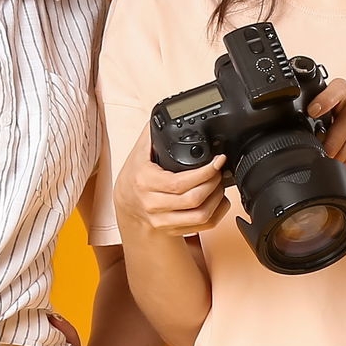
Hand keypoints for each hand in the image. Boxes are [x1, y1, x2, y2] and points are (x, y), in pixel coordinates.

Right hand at [116, 125, 232, 237]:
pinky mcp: (172, 230)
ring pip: (200, 215)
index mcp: (145, 182)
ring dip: (217, 199)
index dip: (204, 172)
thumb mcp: (138, 153)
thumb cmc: (134, 177)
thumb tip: (163, 115)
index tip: (217, 161)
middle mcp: (153, 204)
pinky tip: (219, 201)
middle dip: (213, 183)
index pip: (180, 182)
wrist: (126, 205)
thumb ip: (151, 135)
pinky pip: (202, 226)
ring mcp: (163, 220)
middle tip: (219, 170)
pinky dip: (217, 214)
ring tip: (219, 184)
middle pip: (194, 199)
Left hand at [309, 78, 345, 175]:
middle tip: (325, 154)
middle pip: (338, 127)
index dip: (324, 99)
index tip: (313, 112)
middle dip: (328, 146)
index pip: (337, 88)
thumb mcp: (338, 122)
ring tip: (338, 160)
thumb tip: (309, 140)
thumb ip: (324, 124)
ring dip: (339, 158)